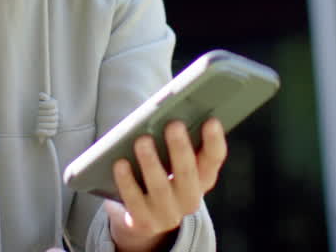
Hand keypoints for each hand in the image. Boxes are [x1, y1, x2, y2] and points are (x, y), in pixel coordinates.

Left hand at [104, 118, 226, 251]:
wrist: (144, 215)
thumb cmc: (160, 173)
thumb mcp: (173, 161)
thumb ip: (175, 142)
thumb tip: (164, 113)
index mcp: (203, 178)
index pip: (214, 159)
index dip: (214, 141)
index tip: (211, 121)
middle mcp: (190, 198)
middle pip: (188, 173)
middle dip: (181, 148)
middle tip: (174, 125)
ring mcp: (168, 213)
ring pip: (160, 187)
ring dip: (151, 162)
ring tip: (142, 140)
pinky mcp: (144, 222)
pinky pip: (134, 201)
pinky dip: (127, 181)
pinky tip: (120, 163)